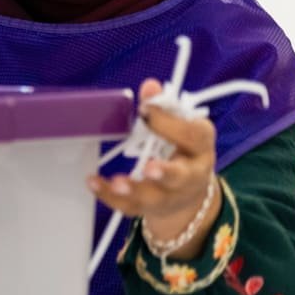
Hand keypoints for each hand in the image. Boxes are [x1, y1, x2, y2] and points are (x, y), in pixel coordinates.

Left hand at [87, 78, 220, 259]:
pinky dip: (109, 197)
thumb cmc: (182, 148)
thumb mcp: (181, 125)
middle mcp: (190, 176)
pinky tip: (93, 183)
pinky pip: (129, 207)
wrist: (188, 193)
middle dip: (165, 173)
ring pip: (153, 198)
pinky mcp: (149, 209)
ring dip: (133, 190)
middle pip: (181, 177)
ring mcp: (170, 196)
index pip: (194, 135)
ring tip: (115, 182)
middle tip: (149, 168)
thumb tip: (149, 85)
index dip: (170, 124)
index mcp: (200, 147)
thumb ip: (164, 106)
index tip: (145, 110)